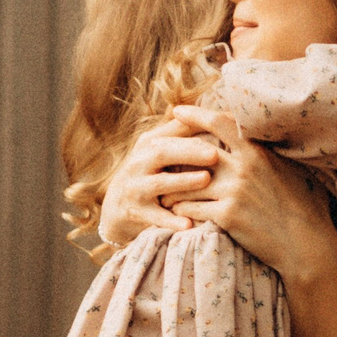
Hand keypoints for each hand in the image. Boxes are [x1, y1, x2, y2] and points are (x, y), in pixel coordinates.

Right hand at [98, 116, 221, 244]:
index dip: (194, 126)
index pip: (171, 130)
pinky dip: (170, 221)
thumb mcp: (159, 150)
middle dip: (189, 152)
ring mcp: (135, 188)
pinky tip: (188, 224)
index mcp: (148, 143)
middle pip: (162, 152)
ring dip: (182, 181)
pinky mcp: (134, 212)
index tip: (220, 127)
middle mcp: (139, 162)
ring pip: (158, 183)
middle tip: (215, 154)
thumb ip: (182, 132)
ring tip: (205, 180)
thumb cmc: (149, 174)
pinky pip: (154, 217)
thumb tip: (220, 112)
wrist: (116, 207)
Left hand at [163, 104, 336, 290]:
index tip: (178, 111)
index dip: (196, 114)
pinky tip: (175, 212)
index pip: (220, 122)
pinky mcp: (227, 215)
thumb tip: (270, 138)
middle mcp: (244, 166)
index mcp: (258, 151)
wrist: (307, 246)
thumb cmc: (307, 209)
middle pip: (196, 150)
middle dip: (173, 151)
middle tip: (157, 152)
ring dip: (172, 187)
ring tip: (163, 190)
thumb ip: (276, 153)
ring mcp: (234, 190)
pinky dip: (180, 209)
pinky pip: (191, 207)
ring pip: (188, 182)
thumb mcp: (296, 171)